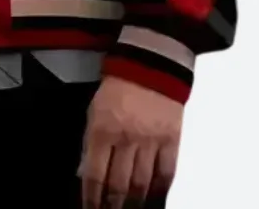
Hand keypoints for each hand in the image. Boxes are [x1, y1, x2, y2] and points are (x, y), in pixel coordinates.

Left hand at [78, 76, 182, 205]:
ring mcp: (151, 141)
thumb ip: (91, 142)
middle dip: (112, 206)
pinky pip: (166, 173)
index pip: (94, 176)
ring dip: (134, 203)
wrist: (151, 63)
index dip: (91, 198)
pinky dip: (160, 191)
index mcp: (102, 129)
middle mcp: (126, 138)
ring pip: (142, 184)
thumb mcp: (94, 110)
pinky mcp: (172, 140)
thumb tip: (86, 173)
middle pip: (119, 186)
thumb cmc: (119, 85)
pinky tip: (154, 200)